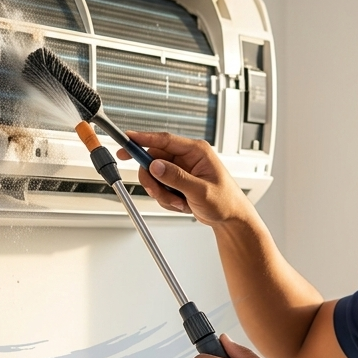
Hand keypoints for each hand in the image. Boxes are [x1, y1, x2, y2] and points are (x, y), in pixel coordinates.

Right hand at [119, 131, 251, 225]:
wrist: (230, 218)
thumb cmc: (225, 201)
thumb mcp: (201, 190)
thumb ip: (177, 178)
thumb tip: (156, 166)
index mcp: (196, 151)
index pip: (164, 139)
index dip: (143, 138)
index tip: (127, 139)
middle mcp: (187, 158)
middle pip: (153, 160)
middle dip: (154, 181)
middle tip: (159, 193)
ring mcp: (181, 170)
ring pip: (154, 176)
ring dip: (162, 193)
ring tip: (179, 202)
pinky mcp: (177, 181)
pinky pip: (159, 187)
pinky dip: (166, 199)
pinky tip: (182, 204)